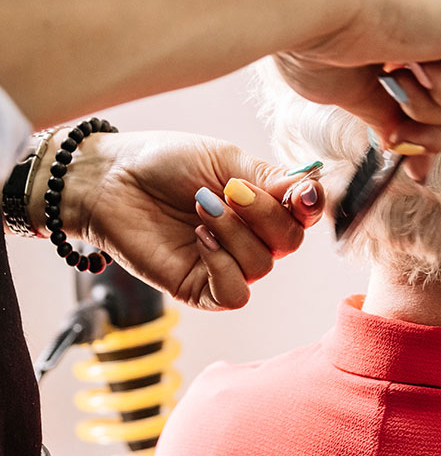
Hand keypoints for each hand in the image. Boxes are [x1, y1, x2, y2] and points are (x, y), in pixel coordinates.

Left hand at [29, 130, 323, 309]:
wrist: (112, 179)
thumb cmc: (165, 162)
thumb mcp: (225, 161)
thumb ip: (269, 181)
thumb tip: (312, 193)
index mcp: (260, 203)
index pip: (304, 215)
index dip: (309, 206)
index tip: (300, 193)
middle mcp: (250, 236)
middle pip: (289, 241)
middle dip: (262, 213)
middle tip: (227, 190)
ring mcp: (226, 264)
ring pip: (262, 264)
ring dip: (233, 232)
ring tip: (200, 208)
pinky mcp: (199, 288)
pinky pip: (236, 294)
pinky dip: (223, 265)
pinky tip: (199, 239)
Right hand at [276, 0, 440, 176]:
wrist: (317, 6)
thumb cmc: (317, 41)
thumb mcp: (354, 90)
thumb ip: (387, 113)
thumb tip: (402, 145)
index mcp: (410, 23)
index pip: (436, 87)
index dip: (427, 130)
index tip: (415, 172)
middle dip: (431, 135)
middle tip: (398, 139)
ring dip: (429, 110)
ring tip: (393, 80)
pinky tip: (415, 66)